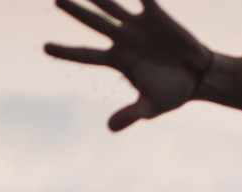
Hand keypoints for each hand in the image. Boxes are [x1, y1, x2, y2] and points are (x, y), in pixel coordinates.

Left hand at [44, 0, 214, 131]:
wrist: (198, 77)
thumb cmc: (172, 94)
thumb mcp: (151, 107)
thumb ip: (131, 114)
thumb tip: (110, 128)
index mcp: (118, 61)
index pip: (86, 55)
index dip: (66, 52)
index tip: (44, 47)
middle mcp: (123, 40)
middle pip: (93, 23)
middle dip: (75, 11)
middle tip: (57, 1)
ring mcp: (138, 26)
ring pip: (112, 6)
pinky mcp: (156, 15)